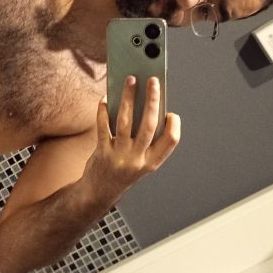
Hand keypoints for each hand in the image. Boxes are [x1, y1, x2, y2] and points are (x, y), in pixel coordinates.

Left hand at [83, 76, 179, 206]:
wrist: (99, 192)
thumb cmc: (122, 170)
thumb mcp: (140, 160)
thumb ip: (145, 137)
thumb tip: (143, 101)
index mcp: (152, 162)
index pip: (171, 140)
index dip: (173, 124)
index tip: (171, 112)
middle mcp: (138, 160)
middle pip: (149, 125)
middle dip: (152, 99)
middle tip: (152, 80)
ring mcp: (120, 157)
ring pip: (126, 121)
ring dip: (128, 98)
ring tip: (130, 80)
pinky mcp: (102, 152)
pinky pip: (104, 126)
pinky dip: (104, 110)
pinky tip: (105, 97)